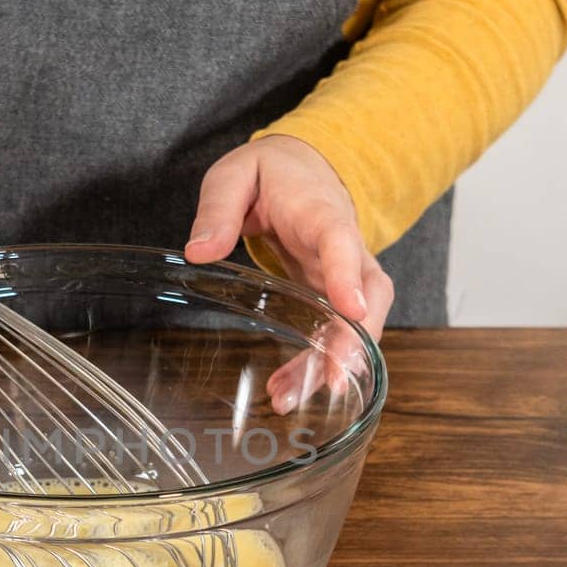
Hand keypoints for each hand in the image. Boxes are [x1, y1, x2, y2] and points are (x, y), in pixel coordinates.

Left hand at [184, 135, 391, 412]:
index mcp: (321, 211)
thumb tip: (198, 251)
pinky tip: (288, 390)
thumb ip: (219, 209)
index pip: (341, 242)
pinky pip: (335, 332)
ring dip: (330, 363)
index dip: (346, 276)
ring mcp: (344, 275)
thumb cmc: (270, 173)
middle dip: (356, 339)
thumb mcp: (235, 174)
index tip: (351, 309)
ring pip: (356, 323)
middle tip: (335, 379)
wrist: (302, 169)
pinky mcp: (333, 296)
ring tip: (289, 397)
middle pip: (368, 294)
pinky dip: (315, 364)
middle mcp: (345, 247)